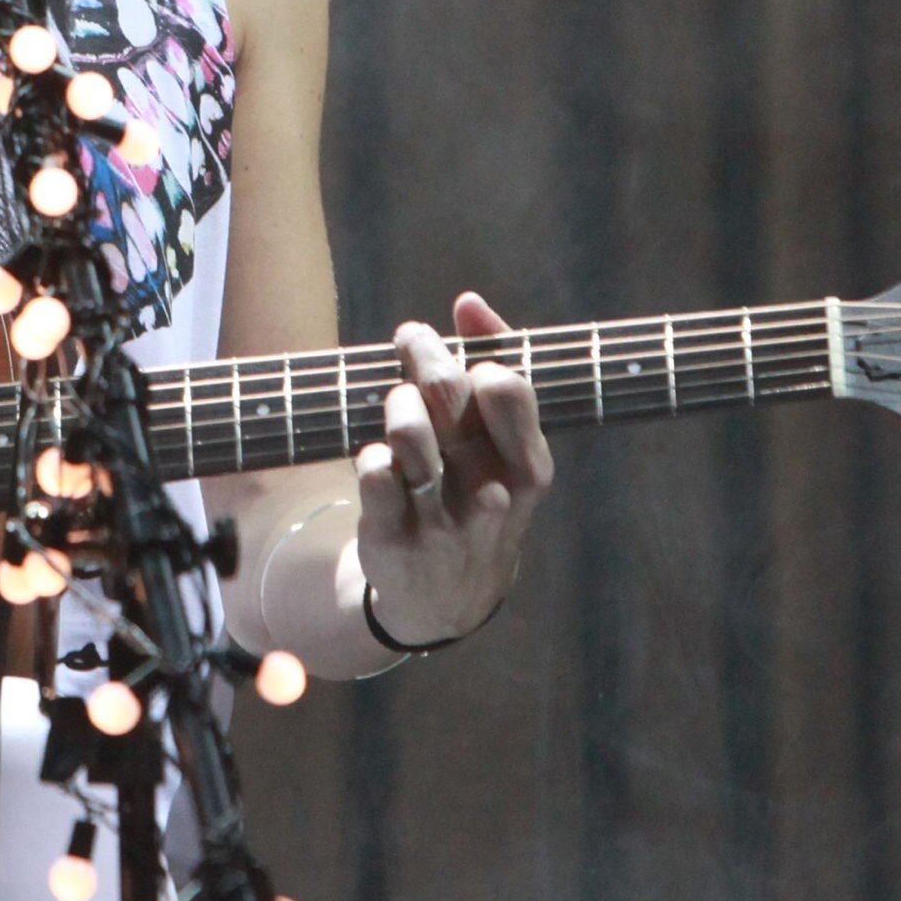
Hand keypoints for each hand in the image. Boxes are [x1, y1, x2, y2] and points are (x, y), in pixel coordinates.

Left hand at [352, 289, 552, 645]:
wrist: (451, 598)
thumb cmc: (480, 492)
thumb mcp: (507, 446)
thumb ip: (496, 365)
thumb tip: (469, 302)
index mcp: (529, 466)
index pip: (506, 385)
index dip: (474, 353)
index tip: (455, 347)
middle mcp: (492, 494)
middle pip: (445, 392)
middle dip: (421, 350)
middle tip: (410, 340)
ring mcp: (442, 521)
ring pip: (406, 429)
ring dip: (395, 400)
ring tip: (397, 402)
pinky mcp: (394, 539)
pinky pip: (372, 471)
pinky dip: (371, 454)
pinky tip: (381, 459)